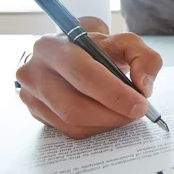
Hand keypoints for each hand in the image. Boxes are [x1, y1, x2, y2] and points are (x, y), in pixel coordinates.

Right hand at [16, 31, 162, 138]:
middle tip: (137, 113)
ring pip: (71, 123)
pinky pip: (68, 131)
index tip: (140, 104)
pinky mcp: (36, 113)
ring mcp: (31, 95)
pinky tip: (108, 118)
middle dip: (113, 114)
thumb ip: (143, 57)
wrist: (73, 51)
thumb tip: (143, 86)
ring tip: (125, 114)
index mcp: (53, 46)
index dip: (114, 94)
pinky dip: (95, 128)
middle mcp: (34, 71)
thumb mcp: (124, 42)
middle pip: (74, 106)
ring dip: (106, 124)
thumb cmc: (97, 47)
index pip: (83, 74)